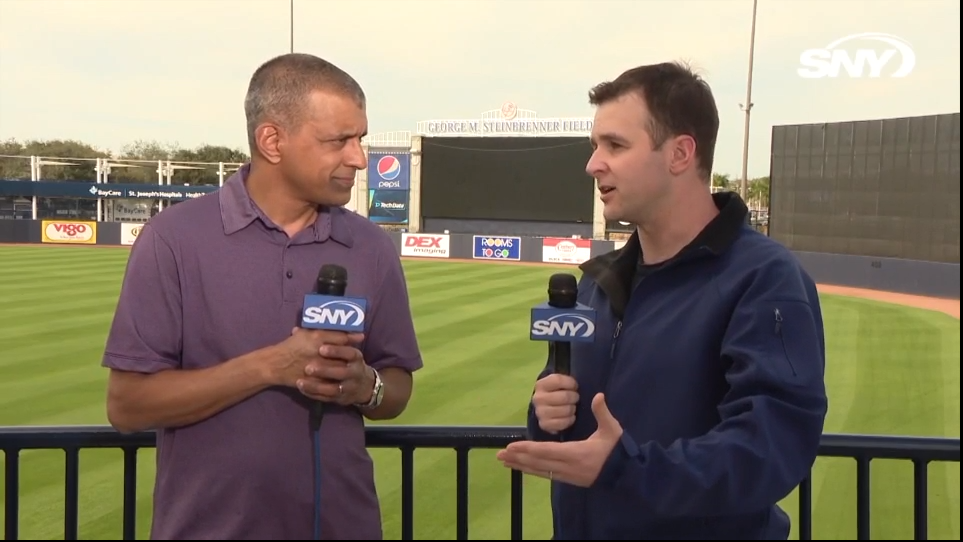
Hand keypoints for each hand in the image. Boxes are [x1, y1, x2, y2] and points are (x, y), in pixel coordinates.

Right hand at [271, 328, 363, 388]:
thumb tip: (331, 324)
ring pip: (339, 367)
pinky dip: (337, 378)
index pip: (341, 337)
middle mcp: (319, 351)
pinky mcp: (316, 380)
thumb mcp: (303, 334)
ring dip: (346, 366)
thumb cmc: (289, 346)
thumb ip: (318, 330)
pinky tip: (342, 377)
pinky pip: (331, 380)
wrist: (275, 365)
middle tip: (358, 352)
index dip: (352, 337)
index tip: (360, 336)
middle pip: (343, 352)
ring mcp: (318, 367)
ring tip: (352, 365)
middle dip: (351, 352)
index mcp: (317, 337)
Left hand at [298, 342, 374, 405]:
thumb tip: (300, 329)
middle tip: (308, 367)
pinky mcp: (340, 399)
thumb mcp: (346, 350)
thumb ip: (330, 340)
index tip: (321, 348)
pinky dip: (313, 394)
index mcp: (356, 358)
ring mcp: (348, 388)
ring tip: (300, 381)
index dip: (336, 351)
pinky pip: (326, 398)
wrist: (364, 385)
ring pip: (333, 388)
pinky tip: (302, 389)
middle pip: (341, 372)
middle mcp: (355, 373)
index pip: (349, 353)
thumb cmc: (348, 362)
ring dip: (316, 385)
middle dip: (325, 370)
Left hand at [497, 393, 623, 487]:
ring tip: (505, 461)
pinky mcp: (568, 479)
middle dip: (519, 458)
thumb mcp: (612, 430)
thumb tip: (598, 395)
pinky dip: (531, 470)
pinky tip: (522, 467)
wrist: (625, 474)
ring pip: (540, 471)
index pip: (547, 451)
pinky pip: (546, 475)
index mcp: (577, 453)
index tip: (512, 446)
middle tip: (500, 454)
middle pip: (539, 463)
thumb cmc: (617, 450)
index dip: (528, 449)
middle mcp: (569, 467)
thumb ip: (603, 413)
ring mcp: (567, 475)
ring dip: (521, 465)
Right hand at [532, 373, 578, 433]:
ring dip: (572, 409)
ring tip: (571, 407)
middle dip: (574, 397)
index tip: (574, 386)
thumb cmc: (557, 392)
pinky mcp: (544, 424)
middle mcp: (538, 398)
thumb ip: (566, 380)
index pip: (558, 380)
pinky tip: (569, 417)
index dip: (571, 383)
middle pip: (565, 396)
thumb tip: (577, 384)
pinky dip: (570, 420)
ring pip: (566, 410)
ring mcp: (540, 412)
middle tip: (575, 398)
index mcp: (541, 384)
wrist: (546, 408)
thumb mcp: (559, 383)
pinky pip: (564, 423)